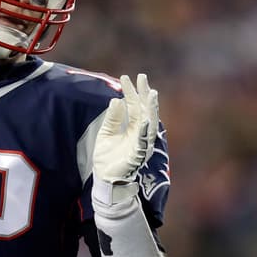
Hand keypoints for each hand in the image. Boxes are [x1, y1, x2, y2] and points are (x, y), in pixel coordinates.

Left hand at [92, 73, 158, 202]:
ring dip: (150, 108)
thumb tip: (116, 100)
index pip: (135, 107)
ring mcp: (141, 145)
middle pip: (145, 111)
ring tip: (150, 93)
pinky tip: (145, 118)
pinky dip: (145, 130)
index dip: (132, 93)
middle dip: (144, 95)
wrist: (105, 179)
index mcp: (134, 129)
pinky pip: (143, 141)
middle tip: (142, 77)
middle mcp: (141, 135)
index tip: (127, 78)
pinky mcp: (138, 155)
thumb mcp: (106, 133)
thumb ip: (113, 118)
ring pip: (149, 123)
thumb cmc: (108, 158)